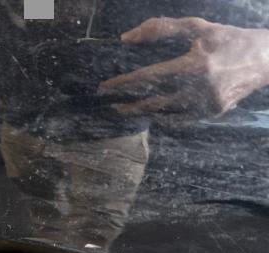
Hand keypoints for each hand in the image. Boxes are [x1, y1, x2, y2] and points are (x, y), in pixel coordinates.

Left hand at [98, 17, 268, 116]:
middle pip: (153, 102)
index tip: (105, 87)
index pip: (150, 76)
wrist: (266, 59)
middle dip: (129, 105)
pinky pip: (180, 118)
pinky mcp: (212, 114)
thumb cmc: (228, 40)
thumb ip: (161, 29)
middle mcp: (200, 88)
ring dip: (144, 112)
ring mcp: (207, 105)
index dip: (125, 83)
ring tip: (127, 109)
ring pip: (165, 114)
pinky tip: (152, 112)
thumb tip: (126, 38)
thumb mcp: (198, 28)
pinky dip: (164, 116)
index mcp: (195, 65)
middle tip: (110, 105)